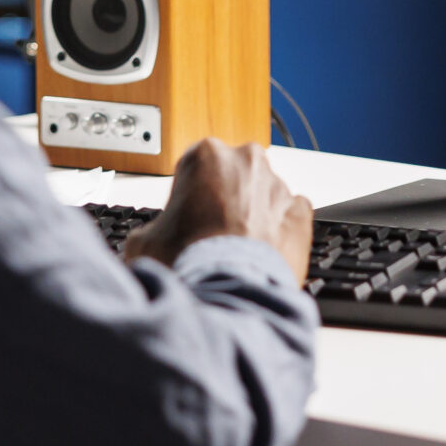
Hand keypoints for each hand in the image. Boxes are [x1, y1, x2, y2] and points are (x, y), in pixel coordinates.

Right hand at [121, 139, 313, 282]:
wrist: (228, 291)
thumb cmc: (189, 260)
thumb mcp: (143, 242)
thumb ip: (152, 228)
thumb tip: (152, 241)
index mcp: (205, 154)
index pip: (194, 168)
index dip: (189, 197)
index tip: (187, 218)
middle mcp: (245, 161)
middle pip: (233, 176)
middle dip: (224, 200)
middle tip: (211, 234)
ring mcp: (277, 185)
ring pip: (263, 194)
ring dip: (253, 215)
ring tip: (237, 251)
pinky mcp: (301, 213)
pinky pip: (290, 215)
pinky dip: (280, 230)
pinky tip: (263, 252)